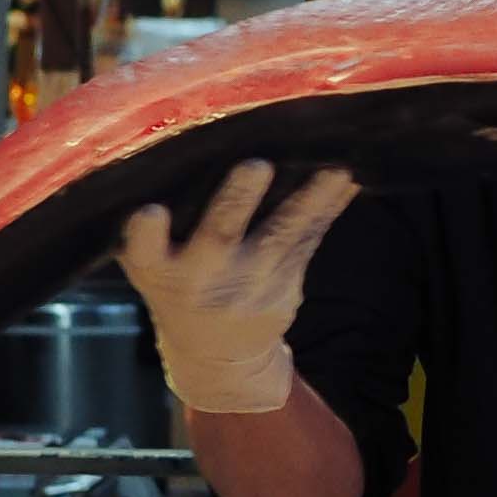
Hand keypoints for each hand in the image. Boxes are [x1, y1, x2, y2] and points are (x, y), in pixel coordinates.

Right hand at [120, 160, 359, 417]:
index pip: (143, 251)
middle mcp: (201, 278)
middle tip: (256, 165)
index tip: (150, 211)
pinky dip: (330, 205)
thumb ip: (150, 226)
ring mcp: (249, 284)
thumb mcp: (149, 263)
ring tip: (336, 168)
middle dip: (237, 200)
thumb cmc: (176, 281)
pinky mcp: (287, 285)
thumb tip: (173, 142)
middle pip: (219, 233)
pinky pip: (310, 238)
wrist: (216, 354)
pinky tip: (353, 176)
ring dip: (310, 199)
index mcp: (156, 269)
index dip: (144, 232)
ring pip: (282, 234)